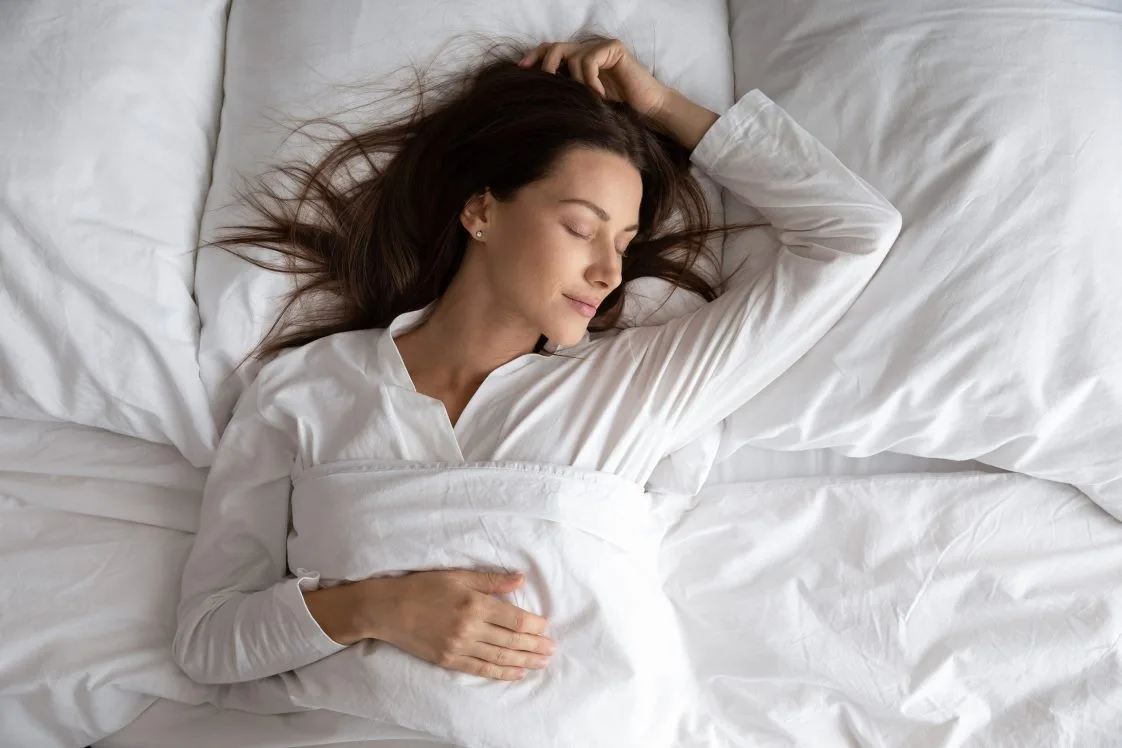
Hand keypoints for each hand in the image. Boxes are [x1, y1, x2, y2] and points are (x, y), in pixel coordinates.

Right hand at [369, 569, 555, 680]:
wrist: (388, 609)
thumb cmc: (422, 587)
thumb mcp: (458, 576)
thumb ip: (491, 580)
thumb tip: (520, 580)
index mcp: (475, 604)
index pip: (514, 619)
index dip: (534, 625)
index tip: (546, 628)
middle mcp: (470, 628)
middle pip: (511, 640)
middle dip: (534, 646)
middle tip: (551, 649)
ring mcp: (459, 647)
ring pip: (499, 657)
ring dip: (523, 661)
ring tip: (541, 663)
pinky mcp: (449, 660)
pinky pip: (481, 668)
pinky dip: (500, 672)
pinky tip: (515, 673)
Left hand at [518, 37, 670, 117]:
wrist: (648, 112)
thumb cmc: (618, 112)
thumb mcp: (584, 103)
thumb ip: (566, 92)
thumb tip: (536, 95)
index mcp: (578, 62)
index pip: (550, 51)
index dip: (535, 57)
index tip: (521, 71)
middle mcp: (588, 51)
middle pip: (555, 47)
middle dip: (545, 63)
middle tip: (543, 80)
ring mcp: (601, 47)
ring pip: (572, 56)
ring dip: (576, 82)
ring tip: (590, 98)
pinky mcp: (614, 48)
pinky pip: (589, 60)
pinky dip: (590, 80)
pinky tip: (601, 95)